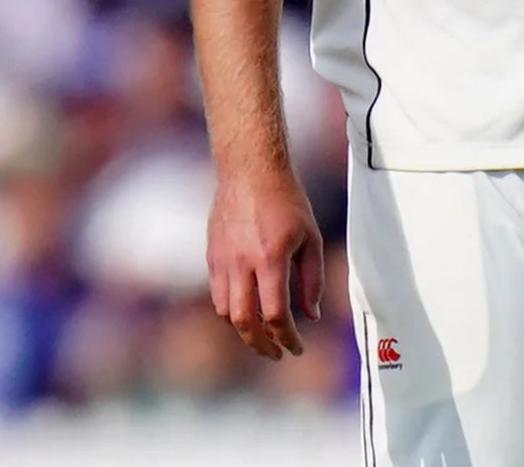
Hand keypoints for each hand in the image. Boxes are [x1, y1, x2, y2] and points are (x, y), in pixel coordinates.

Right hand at [207, 168, 324, 358]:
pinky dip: (232, 309)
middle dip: (261, 345)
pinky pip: (218, 293)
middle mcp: (242, 263)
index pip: (275, 315)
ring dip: (244, 329)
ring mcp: (222, 260)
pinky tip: (248, 308)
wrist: (250, 170)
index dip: (287, 338)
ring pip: (226, 312)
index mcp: (270, 258)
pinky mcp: (212, 255)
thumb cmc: (288, 201)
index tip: (297, 348)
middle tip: (276, 354)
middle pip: (244, 322)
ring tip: (263, 334)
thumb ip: (312, 279)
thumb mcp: (311, 237)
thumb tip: (311, 315)